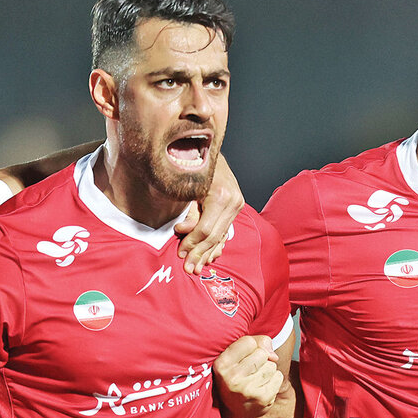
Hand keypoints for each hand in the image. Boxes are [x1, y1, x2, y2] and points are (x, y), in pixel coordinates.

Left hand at [176, 154, 244, 273]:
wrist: (207, 148)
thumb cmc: (192, 164)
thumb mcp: (187, 189)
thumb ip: (187, 212)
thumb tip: (182, 231)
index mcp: (222, 196)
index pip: (205, 229)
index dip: (191, 244)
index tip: (180, 253)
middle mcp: (234, 201)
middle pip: (215, 236)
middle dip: (199, 254)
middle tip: (188, 269)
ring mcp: (237, 204)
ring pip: (221, 236)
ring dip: (208, 253)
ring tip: (197, 267)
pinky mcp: (236, 206)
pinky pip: (226, 230)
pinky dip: (217, 244)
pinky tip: (210, 256)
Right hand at [213, 335, 282, 417]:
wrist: (231, 410)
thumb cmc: (234, 376)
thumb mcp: (233, 356)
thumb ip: (254, 343)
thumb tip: (273, 355)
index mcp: (222, 364)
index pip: (249, 342)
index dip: (250, 347)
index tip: (242, 357)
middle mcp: (232, 378)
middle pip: (262, 353)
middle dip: (259, 359)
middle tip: (248, 371)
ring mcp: (248, 390)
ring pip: (272, 365)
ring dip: (267, 370)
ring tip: (254, 379)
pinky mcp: (263, 399)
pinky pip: (278, 377)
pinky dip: (273, 380)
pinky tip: (261, 387)